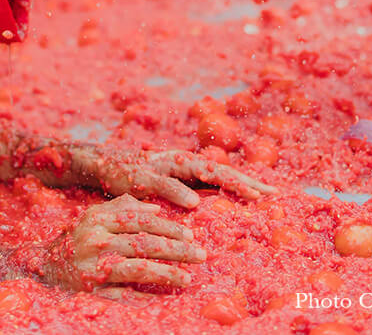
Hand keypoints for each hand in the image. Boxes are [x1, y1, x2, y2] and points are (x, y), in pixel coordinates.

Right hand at [43, 195, 204, 290]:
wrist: (43, 267)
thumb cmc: (77, 240)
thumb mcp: (94, 217)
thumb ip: (122, 207)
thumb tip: (156, 207)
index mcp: (98, 217)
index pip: (141, 220)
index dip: (169, 226)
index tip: (191, 234)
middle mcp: (95, 238)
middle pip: (145, 243)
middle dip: (177, 249)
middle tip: (200, 255)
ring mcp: (93, 264)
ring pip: (138, 268)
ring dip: (167, 273)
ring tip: (187, 278)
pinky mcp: (91, 287)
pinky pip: (122, 293)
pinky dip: (142, 297)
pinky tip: (160, 298)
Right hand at [73, 146, 274, 208]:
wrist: (99, 163)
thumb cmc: (136, 180)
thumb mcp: (166, 187)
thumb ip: (188, 193)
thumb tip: (213, 209)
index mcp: (187, 166)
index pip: (222, 174)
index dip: (246, 182)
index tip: (272, 194)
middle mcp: (180, 162)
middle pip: (219, 170)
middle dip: (246, 181)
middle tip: (270, 194)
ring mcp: (163, 166)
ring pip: (201, 172)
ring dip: (226, 182)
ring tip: (249, 194)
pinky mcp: (143, 176)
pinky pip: (165, 185)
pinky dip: (180, 192)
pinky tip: (194, 203)